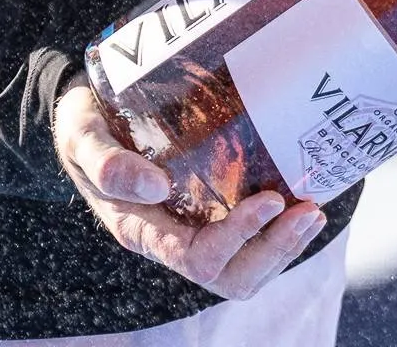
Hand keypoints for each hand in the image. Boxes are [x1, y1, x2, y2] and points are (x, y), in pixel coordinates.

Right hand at [54, 77, 326, 297]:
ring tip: (314, 209)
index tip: (271, 199)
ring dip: (285, 245)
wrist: (85, 121)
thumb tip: (157, 186)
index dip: (239, 237)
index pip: (198, 257)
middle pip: (231, 275)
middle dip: (275, 251)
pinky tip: (303, 198)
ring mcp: (193, 228)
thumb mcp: (82, 138)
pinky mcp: (210, 211)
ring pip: (246, 266)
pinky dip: (280, 228)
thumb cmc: (84, 129)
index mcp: (143, 230)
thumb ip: (109, 164)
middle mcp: (172, 239)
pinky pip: (251, 240)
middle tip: (309, 210)